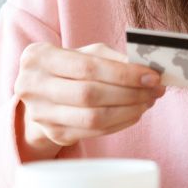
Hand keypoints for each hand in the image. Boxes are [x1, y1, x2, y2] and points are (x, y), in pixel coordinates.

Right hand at [14, 42, 165, 159]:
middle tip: (155, 90)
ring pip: (93, 117)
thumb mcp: (84, 53)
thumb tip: (146, 69)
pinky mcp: (53, 133)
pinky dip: (120, 123)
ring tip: (148, 101)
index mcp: (39, 57)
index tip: (152, 76)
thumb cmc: (68, 67)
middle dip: (130, 93)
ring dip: (128, 110)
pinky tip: (134, 113)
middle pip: (90, 94)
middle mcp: (32, 86)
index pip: (88, 67)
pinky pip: (94, 132)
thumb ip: (112, 57)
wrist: (40, 93)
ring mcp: (41, 114)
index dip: (124, 73)